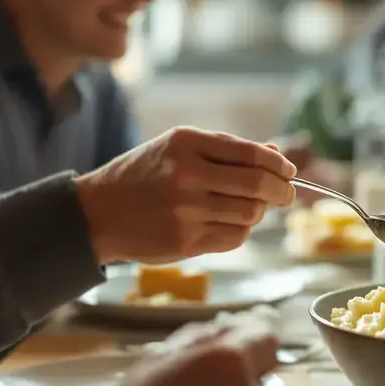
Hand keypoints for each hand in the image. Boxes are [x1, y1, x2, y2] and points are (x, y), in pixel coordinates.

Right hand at [75, 127, 296, 263]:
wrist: (96, 213)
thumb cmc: (143, 176)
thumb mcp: (177, 150)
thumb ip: (226, 151)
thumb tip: (276, 156)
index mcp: (186, 143)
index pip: (250, 153)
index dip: (278, 165)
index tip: (288, 172)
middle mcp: (187, 175)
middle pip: (258, 186)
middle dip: (282, 192)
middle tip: (286, 195)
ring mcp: (186, 211)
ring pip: (250, 215)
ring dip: (257, 212)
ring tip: (247, 207)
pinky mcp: (186, 242)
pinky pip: (234, 238)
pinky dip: (240, 231)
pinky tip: (227, 223)